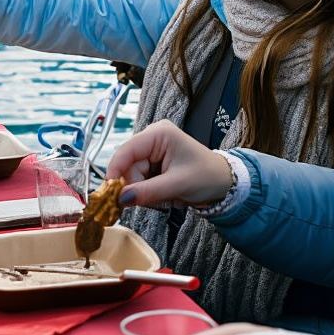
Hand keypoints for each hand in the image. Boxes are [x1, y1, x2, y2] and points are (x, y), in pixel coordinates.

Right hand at [106, 120, 232, 207]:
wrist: (224, 184)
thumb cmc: (207, 177)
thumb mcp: (178, 184)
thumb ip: (148, 191)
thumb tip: (120, 198)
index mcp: (158, 133)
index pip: (127, 151)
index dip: (115, 171)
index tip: (109, 192)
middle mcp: (152, 138)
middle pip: (128, 166)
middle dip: (136, 186)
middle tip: (151, 200)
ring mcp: (152, 151)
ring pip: (133, 176)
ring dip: (144, 191)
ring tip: (166, 196)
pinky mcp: (153, 164)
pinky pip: (140, 181)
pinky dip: (148, 192)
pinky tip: (165, 194)